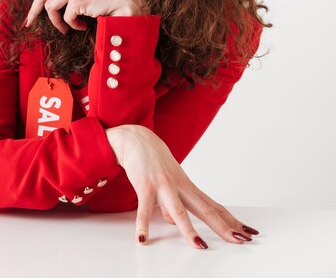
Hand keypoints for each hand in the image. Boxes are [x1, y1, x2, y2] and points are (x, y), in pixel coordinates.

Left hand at [9, 0, 148, 32]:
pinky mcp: (78, 0)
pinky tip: (81, 27)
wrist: (123, 1)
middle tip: (28, 23)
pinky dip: (72, 26)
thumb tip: (52, 6)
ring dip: (57, 23)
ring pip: (50, 8)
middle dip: (33, 11)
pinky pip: (66, 18)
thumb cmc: (105, 0)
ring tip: (67, 29)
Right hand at [105, 124, 257, 248]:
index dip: (231, 220)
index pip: (214, 206)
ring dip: (189, 230)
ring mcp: (163, 185)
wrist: (136, 138)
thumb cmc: (153, 160)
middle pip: (205, 209)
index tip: (248, 232)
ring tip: (200, 247)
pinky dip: (143, 224)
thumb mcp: (167, 183)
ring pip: (178, 211)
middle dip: (223, 226)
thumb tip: (171, 221)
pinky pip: (143, 208)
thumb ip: (169, 205)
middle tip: (241, 240)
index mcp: (187, 187)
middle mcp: (180, 186)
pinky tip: (143, 238)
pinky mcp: (145, 186)